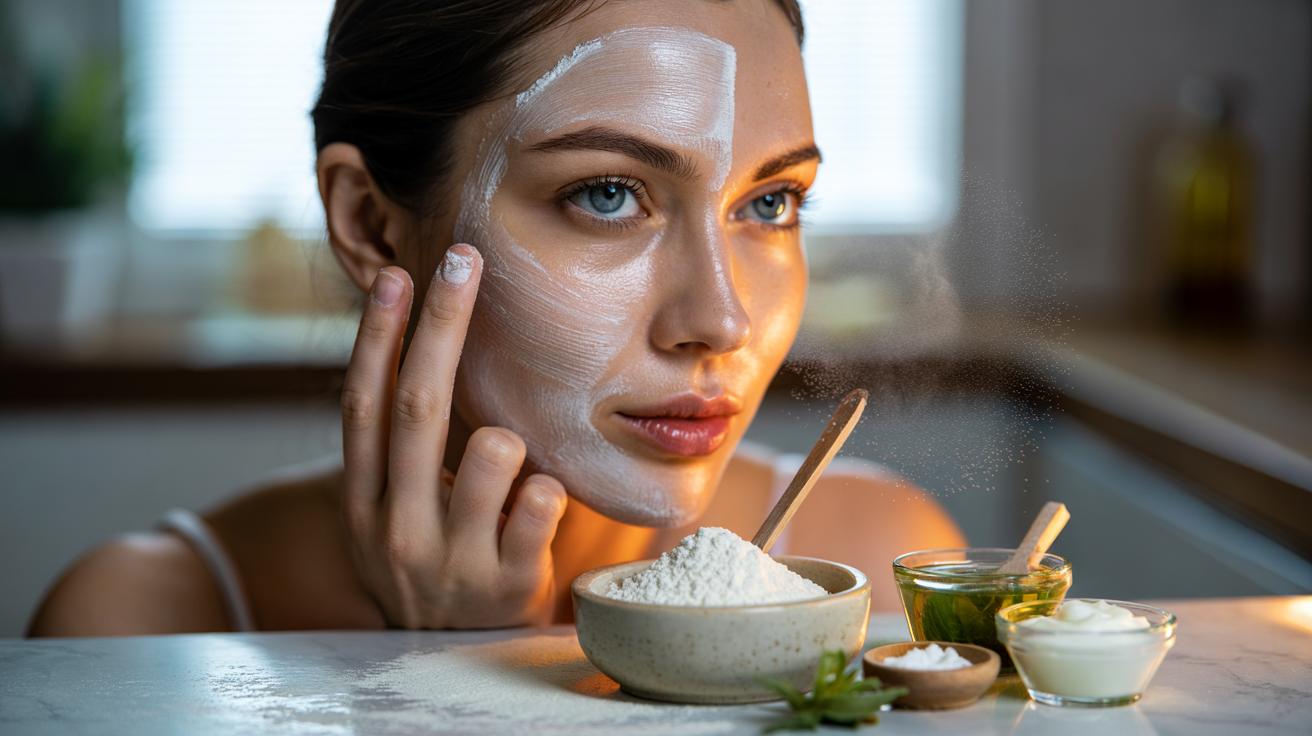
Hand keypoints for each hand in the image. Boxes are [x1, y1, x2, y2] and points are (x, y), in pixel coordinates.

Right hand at [338, 244, 566, 628]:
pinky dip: (547, 487)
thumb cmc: (430, 557)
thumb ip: (398, 446)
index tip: (396, 275)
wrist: (450, 655)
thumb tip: (416, 340)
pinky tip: (537, 505)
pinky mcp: (506, 582)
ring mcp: (451, 557)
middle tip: (464, 260)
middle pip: (418, 406)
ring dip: (511, 439)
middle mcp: (396, 526)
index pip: (363, 404)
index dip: (377, 337)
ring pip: (494, 451)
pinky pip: (542, 500)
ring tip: (508, 468)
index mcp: (364, 500)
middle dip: (443, 325)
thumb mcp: (391, 510)